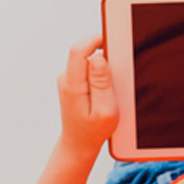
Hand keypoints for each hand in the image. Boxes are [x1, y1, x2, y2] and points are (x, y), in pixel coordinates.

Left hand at [55, 33, 117, 154]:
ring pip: (88, 62)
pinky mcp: (73, 82)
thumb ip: (102, 83)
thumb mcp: (105, 110)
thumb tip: (99, 58)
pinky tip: (103, 94)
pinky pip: (88, 70)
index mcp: (73, 85)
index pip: (78, 51)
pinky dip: (99, 77)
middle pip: (85, 53)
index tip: (112, 40)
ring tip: (109, 92)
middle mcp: (67, 79)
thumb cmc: (93, 131)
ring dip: (103, 70)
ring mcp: (69, 80)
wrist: (78, 144)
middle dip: (104, 58)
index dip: (95, 40)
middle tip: (115, 77)